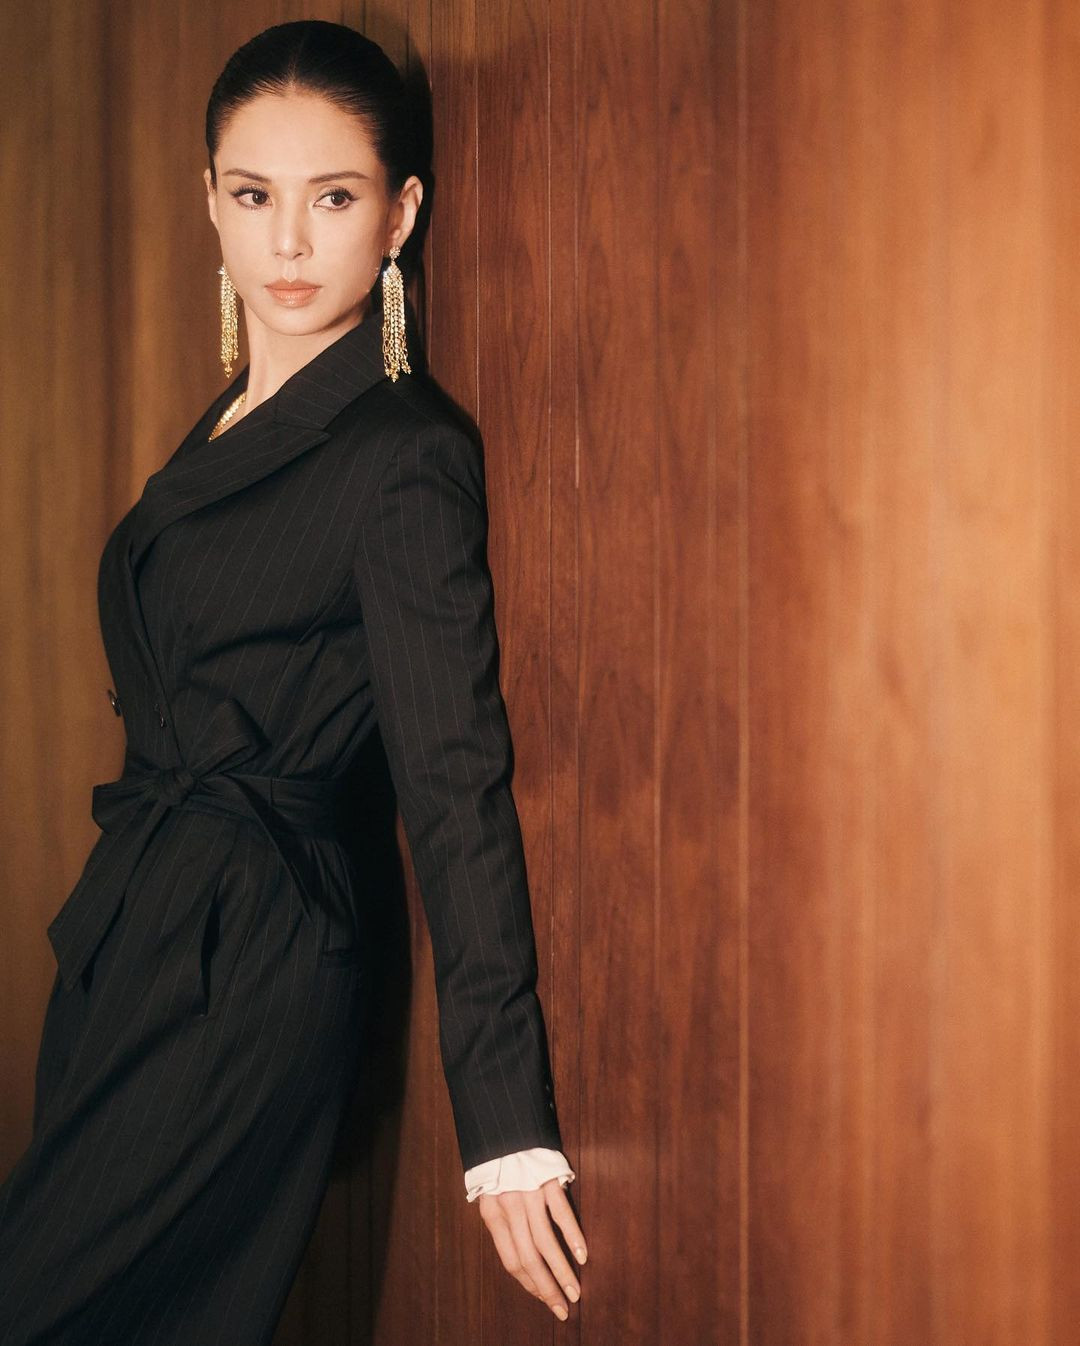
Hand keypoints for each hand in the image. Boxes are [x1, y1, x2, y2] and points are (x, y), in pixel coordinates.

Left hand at [477, 1177, 586, 1320]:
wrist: (504, 1128)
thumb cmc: (498, 1168)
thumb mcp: (490, 1197)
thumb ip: (502, 1225)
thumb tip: (520, 1259)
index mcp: (493, 1216)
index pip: (512, 1261)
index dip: (529, 1284)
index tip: (545, 1299)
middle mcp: (509, 1209)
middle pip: (529, 1258)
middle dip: (547, 1287)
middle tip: (563, 1307)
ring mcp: (529, 1195)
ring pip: (545, 1242)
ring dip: (562, 1270)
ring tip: (575, 1290)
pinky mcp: (546, 1181)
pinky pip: (560, 1214)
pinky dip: (572, 1236)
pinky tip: (582, 1254)